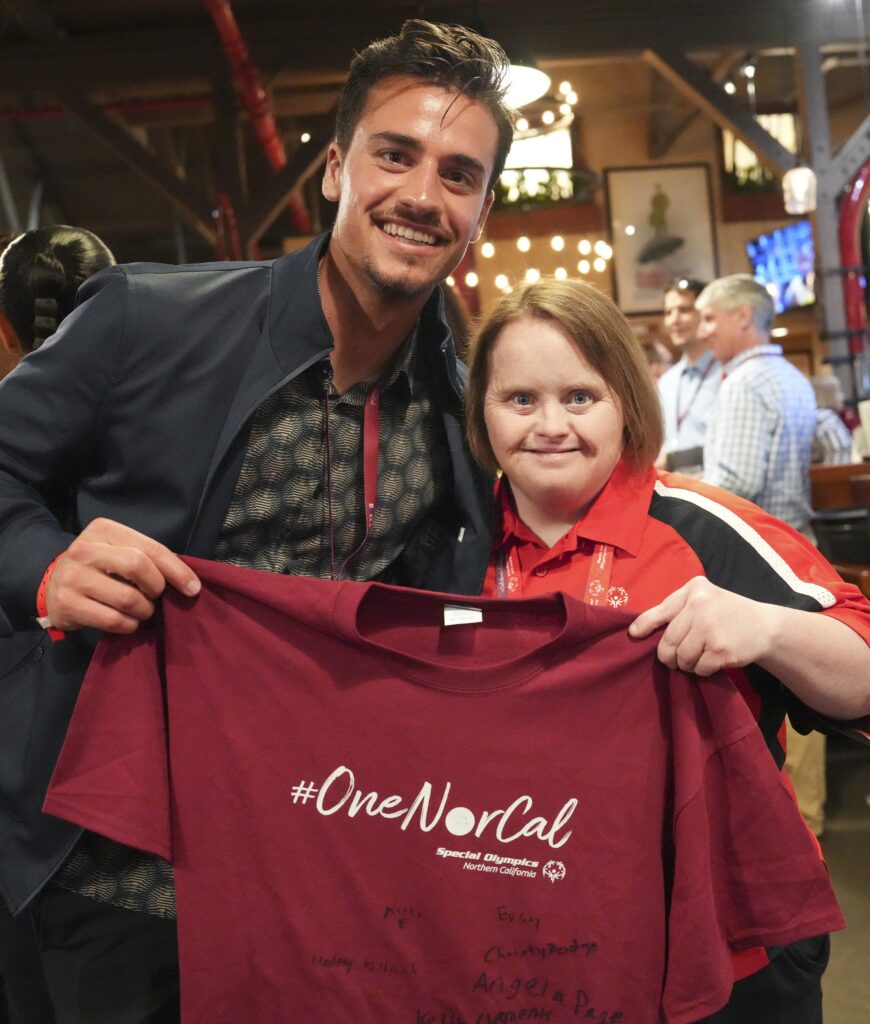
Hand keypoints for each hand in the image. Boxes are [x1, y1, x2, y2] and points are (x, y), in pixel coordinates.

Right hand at [45, 518, 200, 633]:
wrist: (53, 584)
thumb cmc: (98, 567)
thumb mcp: (118, 551)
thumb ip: (147, 558)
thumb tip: (188, 582)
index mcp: (103, 530)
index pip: (149, 547)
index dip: (176, 569)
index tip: (193, 587)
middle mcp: (85, 550)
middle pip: (137, 567)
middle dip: (156, 587)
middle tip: (155, 596)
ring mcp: (74, 577)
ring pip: (127, 598)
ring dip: (144, 610)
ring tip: (142, 610)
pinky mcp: (68, 604)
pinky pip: (113, 620)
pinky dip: (129, 625)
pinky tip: (128, 621)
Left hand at [628, 576, 771, 675]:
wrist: (765, 626)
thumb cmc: (725, 612)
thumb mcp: (702, 598)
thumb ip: (675, 608)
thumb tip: (636, 630)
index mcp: (694, 590)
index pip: (661, 611)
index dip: (643, 625)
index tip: (633, 634)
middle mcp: (700, 606)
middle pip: (668, 642)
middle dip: (669, 655)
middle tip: (675, 659)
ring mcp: (711, 629)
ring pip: (682, 657)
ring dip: (686, 664)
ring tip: (698, 657)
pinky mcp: (721, 650)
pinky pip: (698, 668)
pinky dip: (701, 670)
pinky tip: (712, 660)